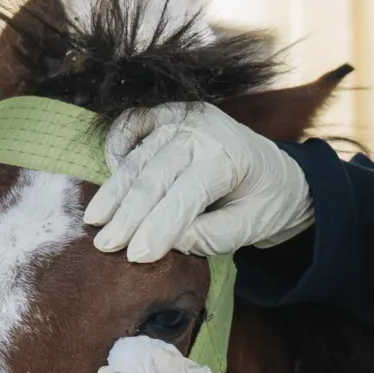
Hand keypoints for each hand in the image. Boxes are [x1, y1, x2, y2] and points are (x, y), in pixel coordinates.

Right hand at [84, 100, 314, 261]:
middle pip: (156, 174)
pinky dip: (118, 145)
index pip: (187, 194)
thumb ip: (211, 236)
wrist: (278, 171)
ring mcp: (184, 119)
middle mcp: (204, 131)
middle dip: (128, 214)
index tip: (135, 256)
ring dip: (115, 190)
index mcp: (231, 157)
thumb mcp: (251, 227)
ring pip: (141, 155)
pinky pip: (134, 122)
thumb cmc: (264, 202)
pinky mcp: (168, 116)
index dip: (159, 226)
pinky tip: (110, 178)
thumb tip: (164, 242)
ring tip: (95, 221)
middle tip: (105, 245)